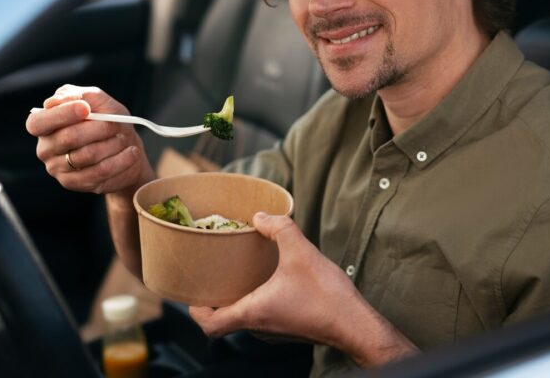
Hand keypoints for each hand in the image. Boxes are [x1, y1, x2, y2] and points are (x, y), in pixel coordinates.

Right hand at [25, 84, 153, 194]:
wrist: (125, 149)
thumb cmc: (108, 121)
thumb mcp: (99, 101)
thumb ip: (78, 94)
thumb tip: (56, 101)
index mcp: (43, 125)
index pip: (38, 122)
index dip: (61, 114)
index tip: (86, 108)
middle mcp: (45, 148)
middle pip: (68, 138)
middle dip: (98, 128)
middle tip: (115, 124)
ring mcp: (57, 168)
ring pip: (86, 155)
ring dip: (112, 144)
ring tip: (124, 138)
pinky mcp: (73, 183)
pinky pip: (99, 172)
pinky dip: (120, 160)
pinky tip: (131, 153)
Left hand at [189, 213, 417, 367]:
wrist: (356, 325)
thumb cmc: (327, 296)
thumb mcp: (301, 251)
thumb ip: (279, 228)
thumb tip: (261, 216)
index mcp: (253, 313)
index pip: (210, 325)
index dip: (196, 310)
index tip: (193, 292)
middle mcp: (259, 328)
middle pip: (225, 321)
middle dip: (216, 299)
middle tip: (215, 275)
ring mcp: (275, 333)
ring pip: (245, 319)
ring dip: (239, 299)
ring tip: (241, 273)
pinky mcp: (290, 331)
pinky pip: (264, 318)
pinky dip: (258, 302)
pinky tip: (270, 281)